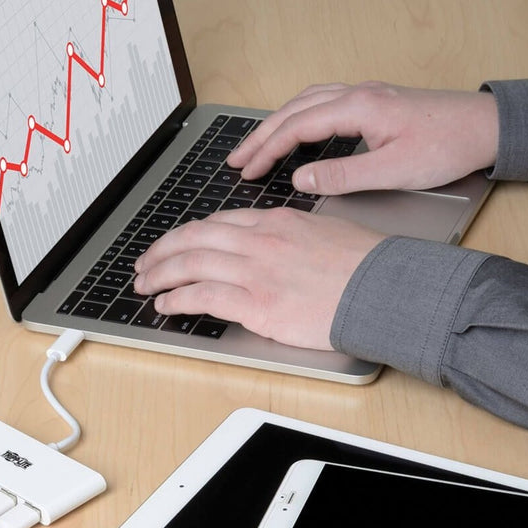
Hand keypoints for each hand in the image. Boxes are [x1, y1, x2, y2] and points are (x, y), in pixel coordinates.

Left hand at [133, 208, 384, 349]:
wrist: (383, 288)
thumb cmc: (365, 265)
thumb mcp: (325, 233)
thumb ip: (292, 237)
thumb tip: (277, 248)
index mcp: (276, 222)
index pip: (218, 223)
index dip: (188, 235)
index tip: (176, 245)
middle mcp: (260, 242)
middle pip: (195, 238)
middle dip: (162, 251)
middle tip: (144, 263)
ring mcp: (257, 271)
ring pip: (191, 264)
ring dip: (160, 274)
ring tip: (144, 284)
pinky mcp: (258, 303)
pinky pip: (204, 297)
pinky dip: (178, 300)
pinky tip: (166, 305)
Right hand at [228, 81, 497, 193]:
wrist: (484, 128)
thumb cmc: (446, 147)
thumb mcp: (392, 171)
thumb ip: (343, 175)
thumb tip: (301, 179)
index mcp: (358, 108)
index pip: (296, 127)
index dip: (267, 150)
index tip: (246, 170)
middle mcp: (357, 94)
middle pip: (294, 110)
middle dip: (261, 136)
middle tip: (237, 159)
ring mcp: (365, 95)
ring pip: (306, 103)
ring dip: (278, 123)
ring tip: (256, 145)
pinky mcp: (374, 102)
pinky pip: (323, 102)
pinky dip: (299, 116)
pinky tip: (297, 129)